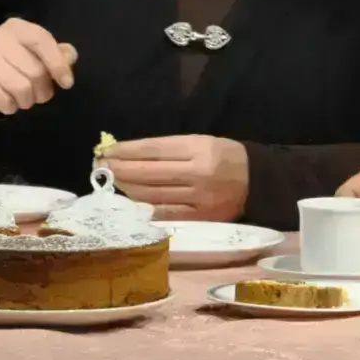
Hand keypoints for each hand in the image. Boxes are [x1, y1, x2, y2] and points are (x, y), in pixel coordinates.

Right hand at [0, 18, 76, 115]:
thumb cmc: (14, 67)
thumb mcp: (37, 56)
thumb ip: (58, 55)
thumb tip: (69, 56)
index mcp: (18, 28)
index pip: (42, 40)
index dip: (58, 63)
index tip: (66, 83)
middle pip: (35, 70)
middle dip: (43, 90)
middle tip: (39, 95)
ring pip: (21, 87)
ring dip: (27, 101)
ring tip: (23, 99)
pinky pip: (4, 100)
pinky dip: (10, 107)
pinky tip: (6, 101)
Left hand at [102, 135, 248, 221]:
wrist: (258, 181)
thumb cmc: (224, 156)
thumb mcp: (201, 141)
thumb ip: (169, 149)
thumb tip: (130, 154)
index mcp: (199, 148)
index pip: (153, 149)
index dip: (126, 151)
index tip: (106, 150)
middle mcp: (198, 173)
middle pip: (148, 173)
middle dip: (120, 169)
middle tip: (101, 166)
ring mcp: (199, 198)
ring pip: (152, 194)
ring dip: (127, 188)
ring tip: (113, 181)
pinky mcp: (201, 217)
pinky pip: (165, 213)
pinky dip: (144, 206)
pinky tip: (131, 200)